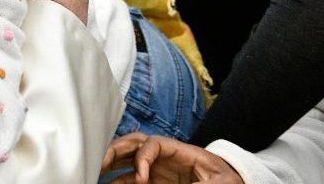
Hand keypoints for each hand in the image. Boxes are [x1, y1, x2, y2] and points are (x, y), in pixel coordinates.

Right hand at [101, 133, 243, 183]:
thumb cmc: (228, 180)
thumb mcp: (222, 182)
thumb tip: (173, 183)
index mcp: (180, 151)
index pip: (152, 144)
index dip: (142, 158)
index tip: (142, 179)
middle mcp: (164, 157)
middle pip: (133, 144)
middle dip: (114, 150)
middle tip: (100, 163)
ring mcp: (157, 170)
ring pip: (127, 160)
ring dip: (110, 163)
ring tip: (94, 171)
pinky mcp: (154, 183)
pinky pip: (130, 179)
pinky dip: (116, 180)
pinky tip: (105, 183)